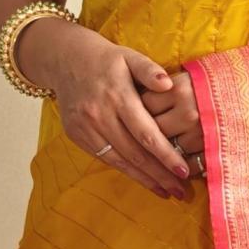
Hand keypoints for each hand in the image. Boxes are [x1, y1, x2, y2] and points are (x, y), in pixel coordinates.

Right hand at [17, 19, 195, 199]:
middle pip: (135, 153)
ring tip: (166, 191)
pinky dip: (126, 171)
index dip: (166, 155)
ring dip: (144, 179)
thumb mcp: (129, 56)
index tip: (184, 171)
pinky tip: (143, 180)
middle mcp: (99, 114)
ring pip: (120, 160)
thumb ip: (150, 70)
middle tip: (182, 191)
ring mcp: (86, 127)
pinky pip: (105, 158)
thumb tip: (169, 85)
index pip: (146, 133)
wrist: (64, 59)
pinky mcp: (77, 136)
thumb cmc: (106, 59)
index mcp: (117, 95)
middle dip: (160, 174)